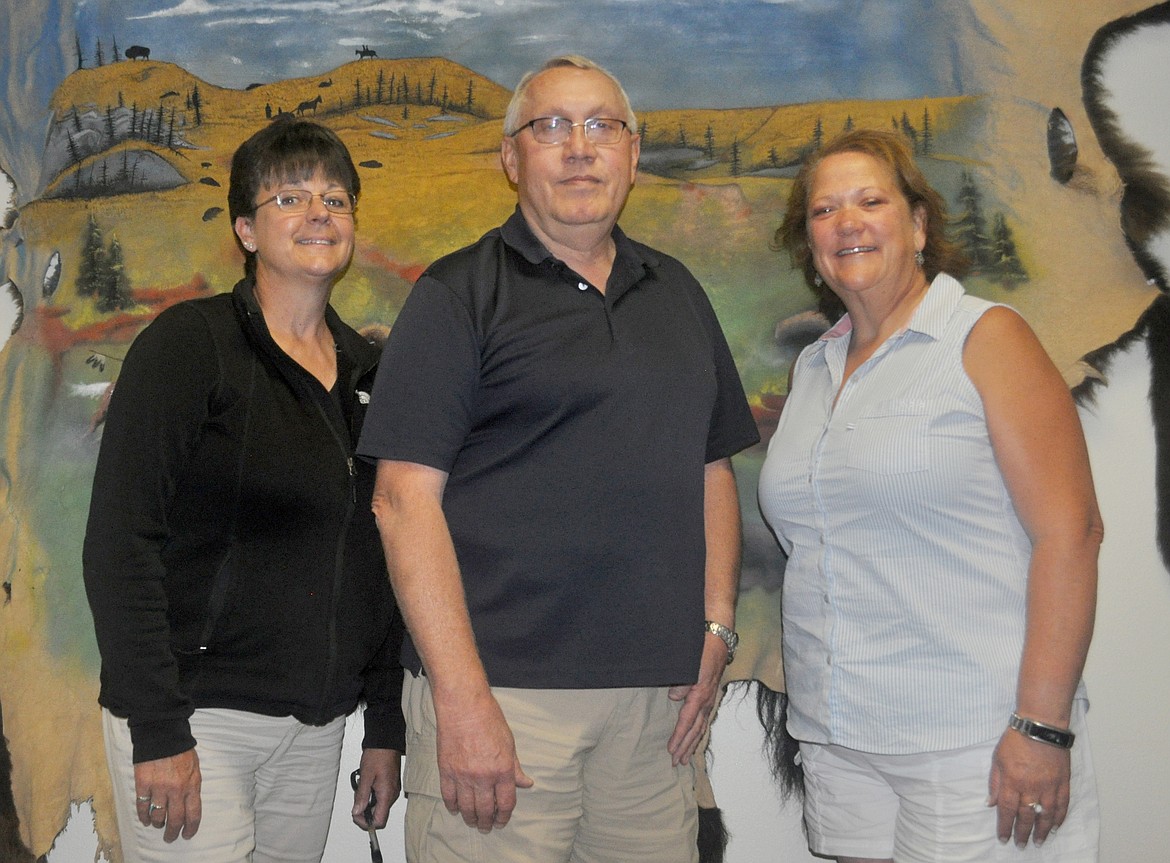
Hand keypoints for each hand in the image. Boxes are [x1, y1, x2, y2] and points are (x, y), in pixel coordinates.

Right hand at [133, 749, 201, 842]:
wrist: (163, 736)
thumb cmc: (180, 750)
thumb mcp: (195, 767)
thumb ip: (192, 786)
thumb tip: (189, 803)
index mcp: (192, 784)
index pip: (194, 813)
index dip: (191, 827)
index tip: (187, 834)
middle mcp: (177, 790)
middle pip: (175, 819)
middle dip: (173, 832)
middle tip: (170, 837)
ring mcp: (159, 788)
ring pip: (158, 816)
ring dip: (158, 824)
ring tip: (158, 825)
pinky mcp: (143, 785)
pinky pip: (142, 807)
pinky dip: (143, 816)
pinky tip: (145, 820)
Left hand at [351, 748, 401, 828]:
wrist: (386, 742)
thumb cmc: (378, 755)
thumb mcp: (366, 776)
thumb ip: (361, 796)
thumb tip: (357, 811)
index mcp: (387, 794)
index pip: (379, 821)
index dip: (366, 822)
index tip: (356, 814)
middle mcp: (392, 794)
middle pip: (378, 814)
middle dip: (364, 810)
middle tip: (356, 798)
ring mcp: (392, 790)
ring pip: (379, 805)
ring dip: (368, 801)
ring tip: (361, 787)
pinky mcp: (391, 785)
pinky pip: (381, 796)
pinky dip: (372, 794)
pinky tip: (367, 784)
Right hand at [434, 690, 532, 832]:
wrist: (463, 705)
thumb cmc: (488, 718)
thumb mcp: (509, 743)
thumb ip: (515, 767)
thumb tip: (526, 783)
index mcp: (502, 769)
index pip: (505, 803)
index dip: (504, 816)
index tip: (502, 821)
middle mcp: (483, 776)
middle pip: (485, 810)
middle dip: (487, 822)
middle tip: (487, 827)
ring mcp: (462, 775)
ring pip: (466, 807)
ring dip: (471, 818)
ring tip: (473, 822)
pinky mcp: (445, 771)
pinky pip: (449, 796)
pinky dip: (453, 806)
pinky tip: (456, 809)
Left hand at [666, 634, 725, 765]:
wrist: (717, 641)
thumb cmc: (701, 651)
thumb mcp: (688, 665)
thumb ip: (681, 683)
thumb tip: (674, 697)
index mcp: (699, 695)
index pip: (687, 721)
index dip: (678, 737)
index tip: (671, 751)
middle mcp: (706, 701)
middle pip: (695, 730)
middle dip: (685, 747)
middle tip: (676, 763)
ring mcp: (710, 700)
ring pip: (701, 728)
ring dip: (692, 744)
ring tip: (685, 758)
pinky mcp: (710, 697)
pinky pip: (704, 720)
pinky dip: (699, 734)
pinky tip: (695, 739)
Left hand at [987, 729, 1070, 847]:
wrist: (1040, 725)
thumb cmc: (1015, 740)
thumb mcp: (997, 759)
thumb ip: (995, 782)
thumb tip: (991, 803)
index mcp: (1012, 781)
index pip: (1007, 810)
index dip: (1005, 827)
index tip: (1004, 839)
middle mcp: (1031, 787)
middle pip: (1026, 816)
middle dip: (1023, 833)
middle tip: (1021, 845)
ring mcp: (1049, 786)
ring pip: (1046, 815)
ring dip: (1042, 831)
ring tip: (1039, 842)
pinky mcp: (1063, 782)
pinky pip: (1063, 804)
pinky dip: (1060, 818)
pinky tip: (1055, 827)